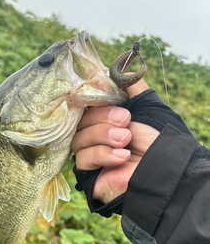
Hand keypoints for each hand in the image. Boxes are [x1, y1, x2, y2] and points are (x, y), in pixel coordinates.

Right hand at [71, 78, 159, 203]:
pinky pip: (82, 158)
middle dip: (102, 117)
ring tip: (125, 140)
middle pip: (80, 120)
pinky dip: (102, 154)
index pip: (86, 104)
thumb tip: (104, 70)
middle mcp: (97, 135)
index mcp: (108, 118)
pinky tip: (122, 157)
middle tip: (125, 121)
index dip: (90, 97)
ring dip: (102, 136)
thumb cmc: (158, 140)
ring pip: (78, 138)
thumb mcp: (146, 105)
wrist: (164, 171)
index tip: (102, 91)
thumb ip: (128, 85)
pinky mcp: (89, 174)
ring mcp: (92, 154)